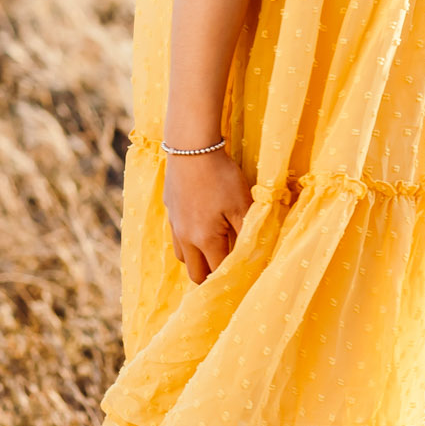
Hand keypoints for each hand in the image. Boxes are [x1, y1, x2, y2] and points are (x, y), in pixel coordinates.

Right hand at [164, 147, 253, 283]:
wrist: (191, 148)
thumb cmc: (221, 177)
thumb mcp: (242, 204)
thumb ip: (248, 232)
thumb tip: (254, 254)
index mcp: (206, 240)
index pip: (218, 272)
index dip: (232, 277)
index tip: (243, 274)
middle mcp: (186, 238)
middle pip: (195, 274)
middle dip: (211, 275)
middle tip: (229, 267)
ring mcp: (175, 225)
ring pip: (183, 257)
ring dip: (197, 259)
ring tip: (215, 248)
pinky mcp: (170, 211)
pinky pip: (177, 237)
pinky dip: (189, 242)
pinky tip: (201, 227)